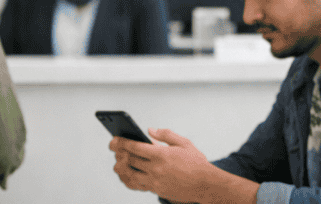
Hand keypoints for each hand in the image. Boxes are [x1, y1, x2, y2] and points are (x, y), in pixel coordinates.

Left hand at [109, 128, 248, 203]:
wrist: (206, 184)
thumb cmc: (196, 163)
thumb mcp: (184, 142)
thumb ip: (166, 134)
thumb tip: (149, 130)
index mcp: (162, 154)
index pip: (135, 147)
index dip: (122, 143)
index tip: (114, 140)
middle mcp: (156, 169)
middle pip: (130, 160)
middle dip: (119, 153)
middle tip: (114, 148)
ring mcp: (155, 181)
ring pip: (130, 175)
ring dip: (121, 168)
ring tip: (117, 163)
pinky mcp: (157, 190)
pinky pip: (137, 186)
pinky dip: (128, 180)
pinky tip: (126, 176)